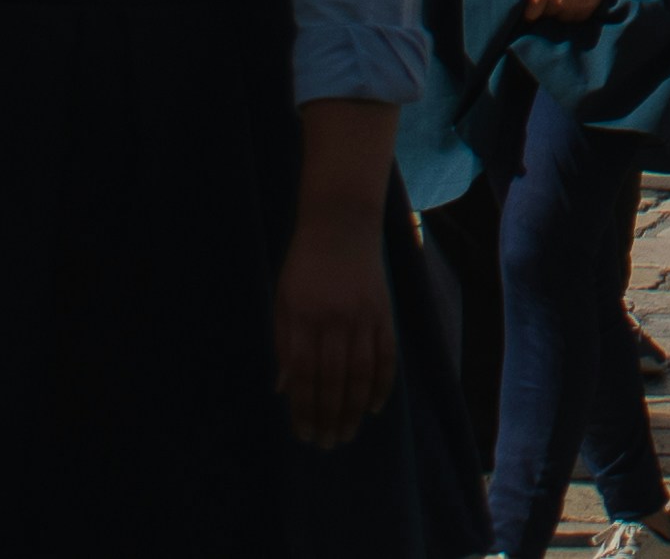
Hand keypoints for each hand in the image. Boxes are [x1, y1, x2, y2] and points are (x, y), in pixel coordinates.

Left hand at [274, 213, 394, 446]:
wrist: (341, 224)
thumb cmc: (305, 265)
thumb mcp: (283, 301)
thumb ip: (284, 345)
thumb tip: (283, 390)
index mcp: (303, 319)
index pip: (304, 376)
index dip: (303, 410)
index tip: (303, 435)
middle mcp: (334, 322)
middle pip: (332, 381)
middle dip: (329, 418)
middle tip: (327, 444)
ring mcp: (363, 317)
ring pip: (361, 374)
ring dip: (354, 409)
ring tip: (348, 433)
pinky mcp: (384, 312)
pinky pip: (387, 355)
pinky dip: (383, 384)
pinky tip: (374, 407)